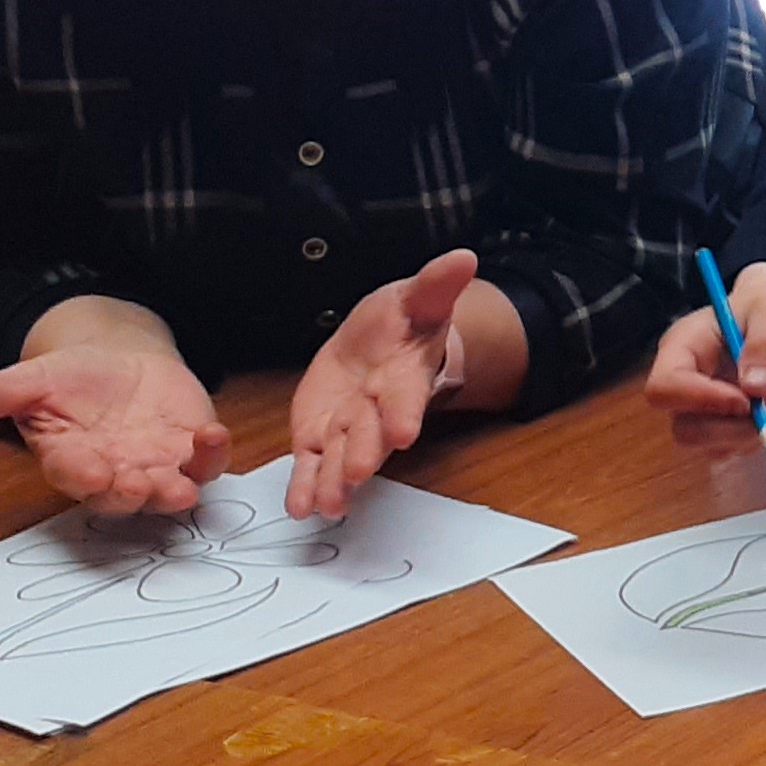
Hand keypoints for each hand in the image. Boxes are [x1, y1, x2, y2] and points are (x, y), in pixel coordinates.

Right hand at [0, 330, 228, 516]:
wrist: (121, 361)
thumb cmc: (72, 380)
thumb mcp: (30, 380)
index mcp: (71, 459)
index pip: (73, 475)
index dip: (83, 477)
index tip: (91, 474)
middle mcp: (114, 472)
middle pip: (122, 495)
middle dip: (131, 495)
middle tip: (139, 488)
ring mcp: (156, 465)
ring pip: (167, 489)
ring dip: (175, 490)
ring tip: (180, 486)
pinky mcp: (191, 450)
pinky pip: (207, 462)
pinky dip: (213, 454)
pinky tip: (213, 435)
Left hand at [287, 251, 473, 519]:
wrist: (378, 342)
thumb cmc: (402, 323)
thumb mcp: (418, 297)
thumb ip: (437, 283)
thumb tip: (464, 258)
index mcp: (404, 377)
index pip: (406, 397)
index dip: (403, 414)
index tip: (403, 432)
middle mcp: (378, 411)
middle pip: (371, 434)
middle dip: (365, 453)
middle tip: (360, 471)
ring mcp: (348, 429)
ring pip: (341, 458)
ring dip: (334, 481)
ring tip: (326, 503)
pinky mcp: (320, 436)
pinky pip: (312, 464)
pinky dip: (306, 486)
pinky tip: (300, 508)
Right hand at [646, 261, 765, 436]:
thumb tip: (755, 388)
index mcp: (682, 347)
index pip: (665, 387)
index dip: (703, 400)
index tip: (746, 399)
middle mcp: (681, 382)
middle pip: (683, 427)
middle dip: (730, 429)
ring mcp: (696, 408)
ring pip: (705, 445)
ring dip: (746, 436)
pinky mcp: (715, 425)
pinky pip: (727, 450)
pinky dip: (754, 440)